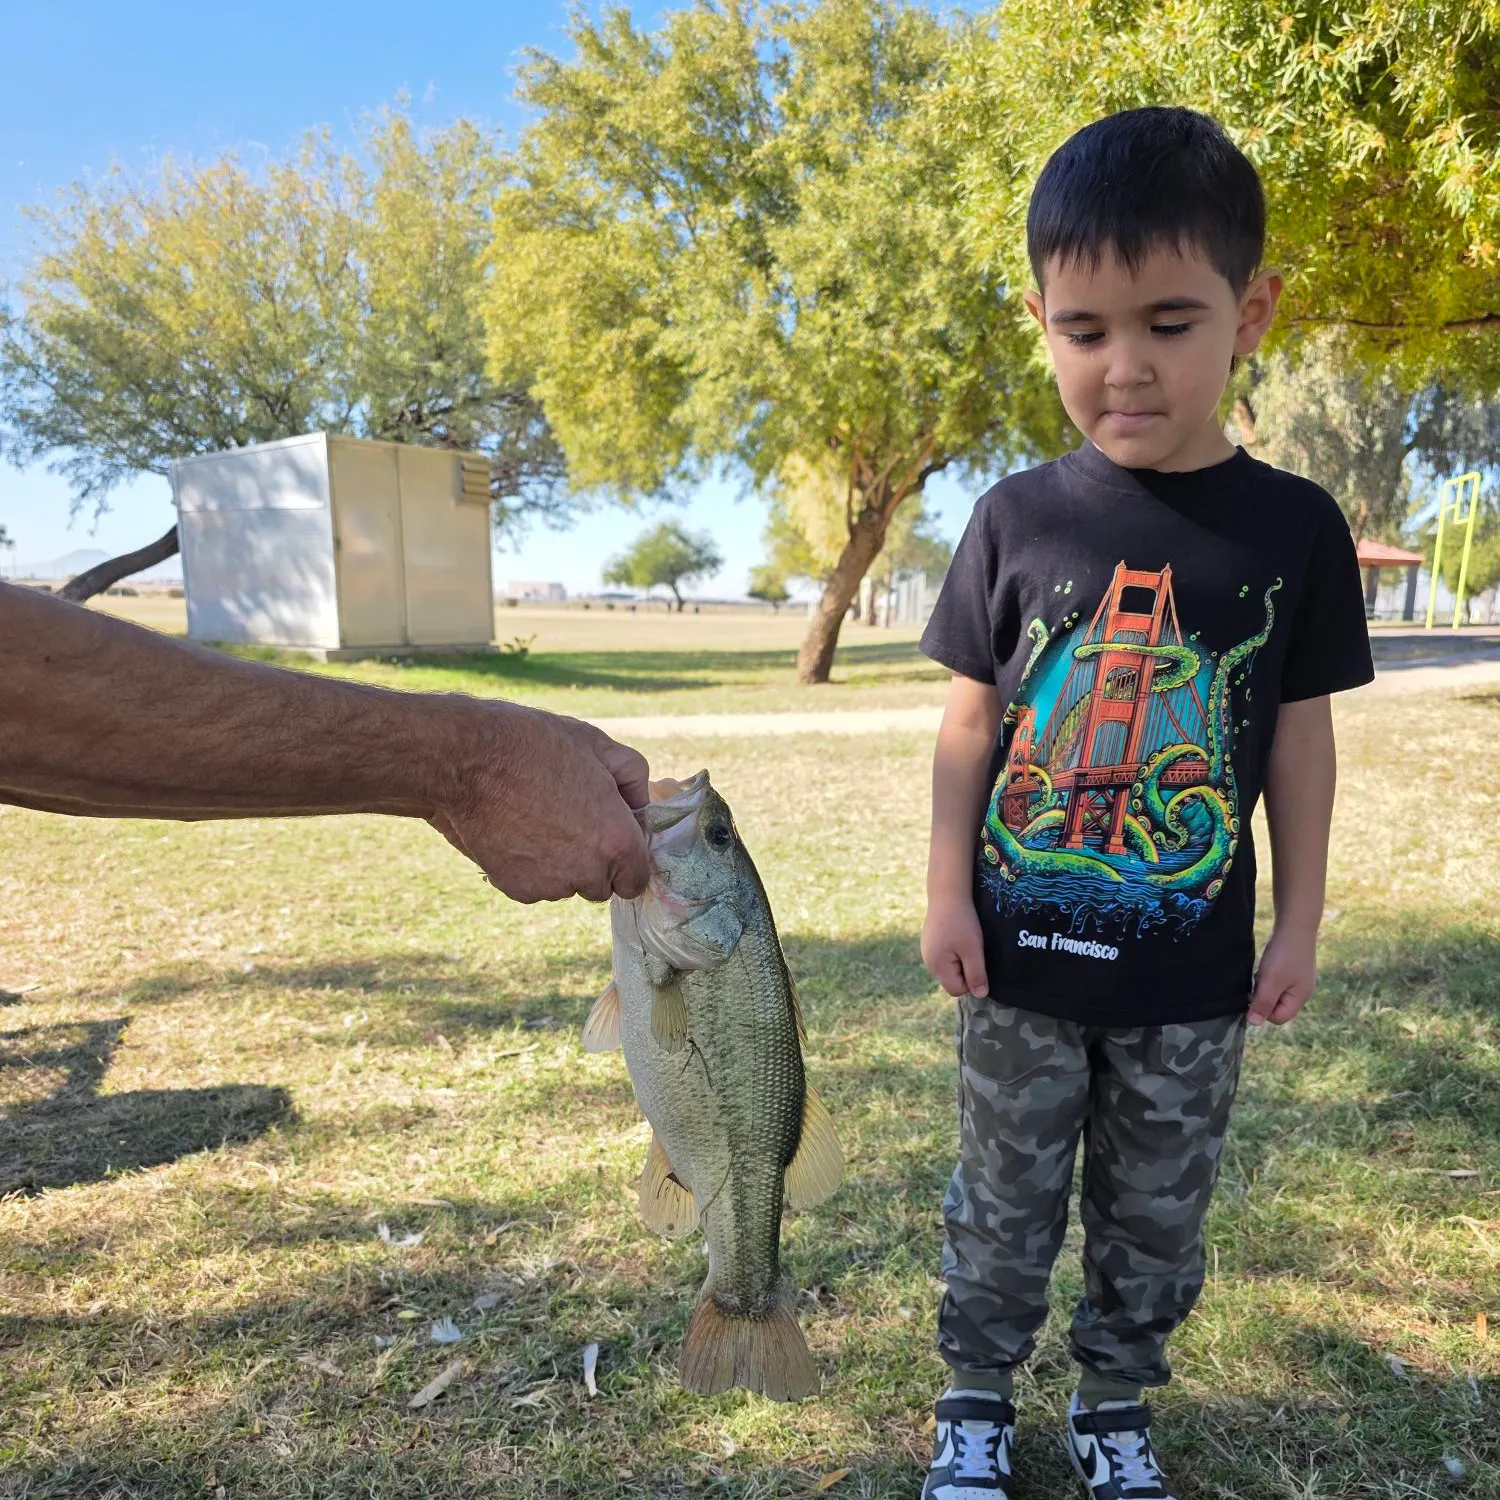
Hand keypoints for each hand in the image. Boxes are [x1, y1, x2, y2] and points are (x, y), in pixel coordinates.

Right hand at [431, 704, 650, 903]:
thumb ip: (632, 778)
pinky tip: (514, 831)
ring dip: (559, 865)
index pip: (636, 880)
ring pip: (564, 885)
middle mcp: (588, 873)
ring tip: (536, 819)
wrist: (469, 759)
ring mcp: (549, 885)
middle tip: (567, 820)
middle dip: (591, 862)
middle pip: (600, 886)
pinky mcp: (514, 889)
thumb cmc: (535, 745)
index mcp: (617, 841)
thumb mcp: (597, 744)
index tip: (609, 839)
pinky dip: (527, 866)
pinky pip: (532, 885)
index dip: (625, 860)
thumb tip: (639, 806)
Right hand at [921, 895, 988, 998]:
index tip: (978, 962)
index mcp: (937, 966)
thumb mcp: (973, 949)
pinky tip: (957, 937)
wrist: (947, 894)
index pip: (956, 990)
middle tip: (973, 951)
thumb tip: (980, 995)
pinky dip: (953, 952)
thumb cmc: (962, 922)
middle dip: (965, 971)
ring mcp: (927, 951)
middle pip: (951, 980)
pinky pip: (944, 957)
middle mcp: (928, 962)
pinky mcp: (929, 942)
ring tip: (965, 943)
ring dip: (960, 961)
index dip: (971, 981)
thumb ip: (976, 974)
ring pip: (948, 968)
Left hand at [1248, 926, 1316, 1025]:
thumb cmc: (1284, 955)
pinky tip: (1267, 964)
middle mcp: (1301, 992)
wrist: (1295, 925)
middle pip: (1276, 1006)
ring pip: (1274, 992)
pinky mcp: (1292, 969)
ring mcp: (1298, 980)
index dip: (1263, 1011)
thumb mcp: (1271, 981)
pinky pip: (1276, 980)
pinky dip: (1268, 975)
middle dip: (1263, 996)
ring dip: (1264, 984)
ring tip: (1263, 970)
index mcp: (1300, 998)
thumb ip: (1263, 1003)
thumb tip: (1254, 1023)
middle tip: (1260, 980)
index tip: (1254, 995)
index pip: (1278, 1018)